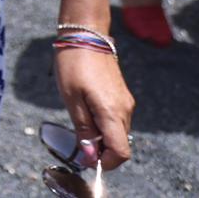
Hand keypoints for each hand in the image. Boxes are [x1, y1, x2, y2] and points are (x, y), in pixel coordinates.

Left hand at [55, 45, 133, 170]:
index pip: (121, 152)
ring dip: (102, 136)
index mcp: (113, 113)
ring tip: (79, 120)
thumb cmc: (73, 65)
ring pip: (118, 132)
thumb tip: (91, 157)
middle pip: (119, 144)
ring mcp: (126, 102)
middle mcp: (125, 110)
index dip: (105, 163)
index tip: (86, 158)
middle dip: (101, 150)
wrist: (85, 35)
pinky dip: (104, 124)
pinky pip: (116, 119)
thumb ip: (83, 130)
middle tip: (78, 139)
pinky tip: (86, 110)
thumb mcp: (71, 99)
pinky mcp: (122, 96)